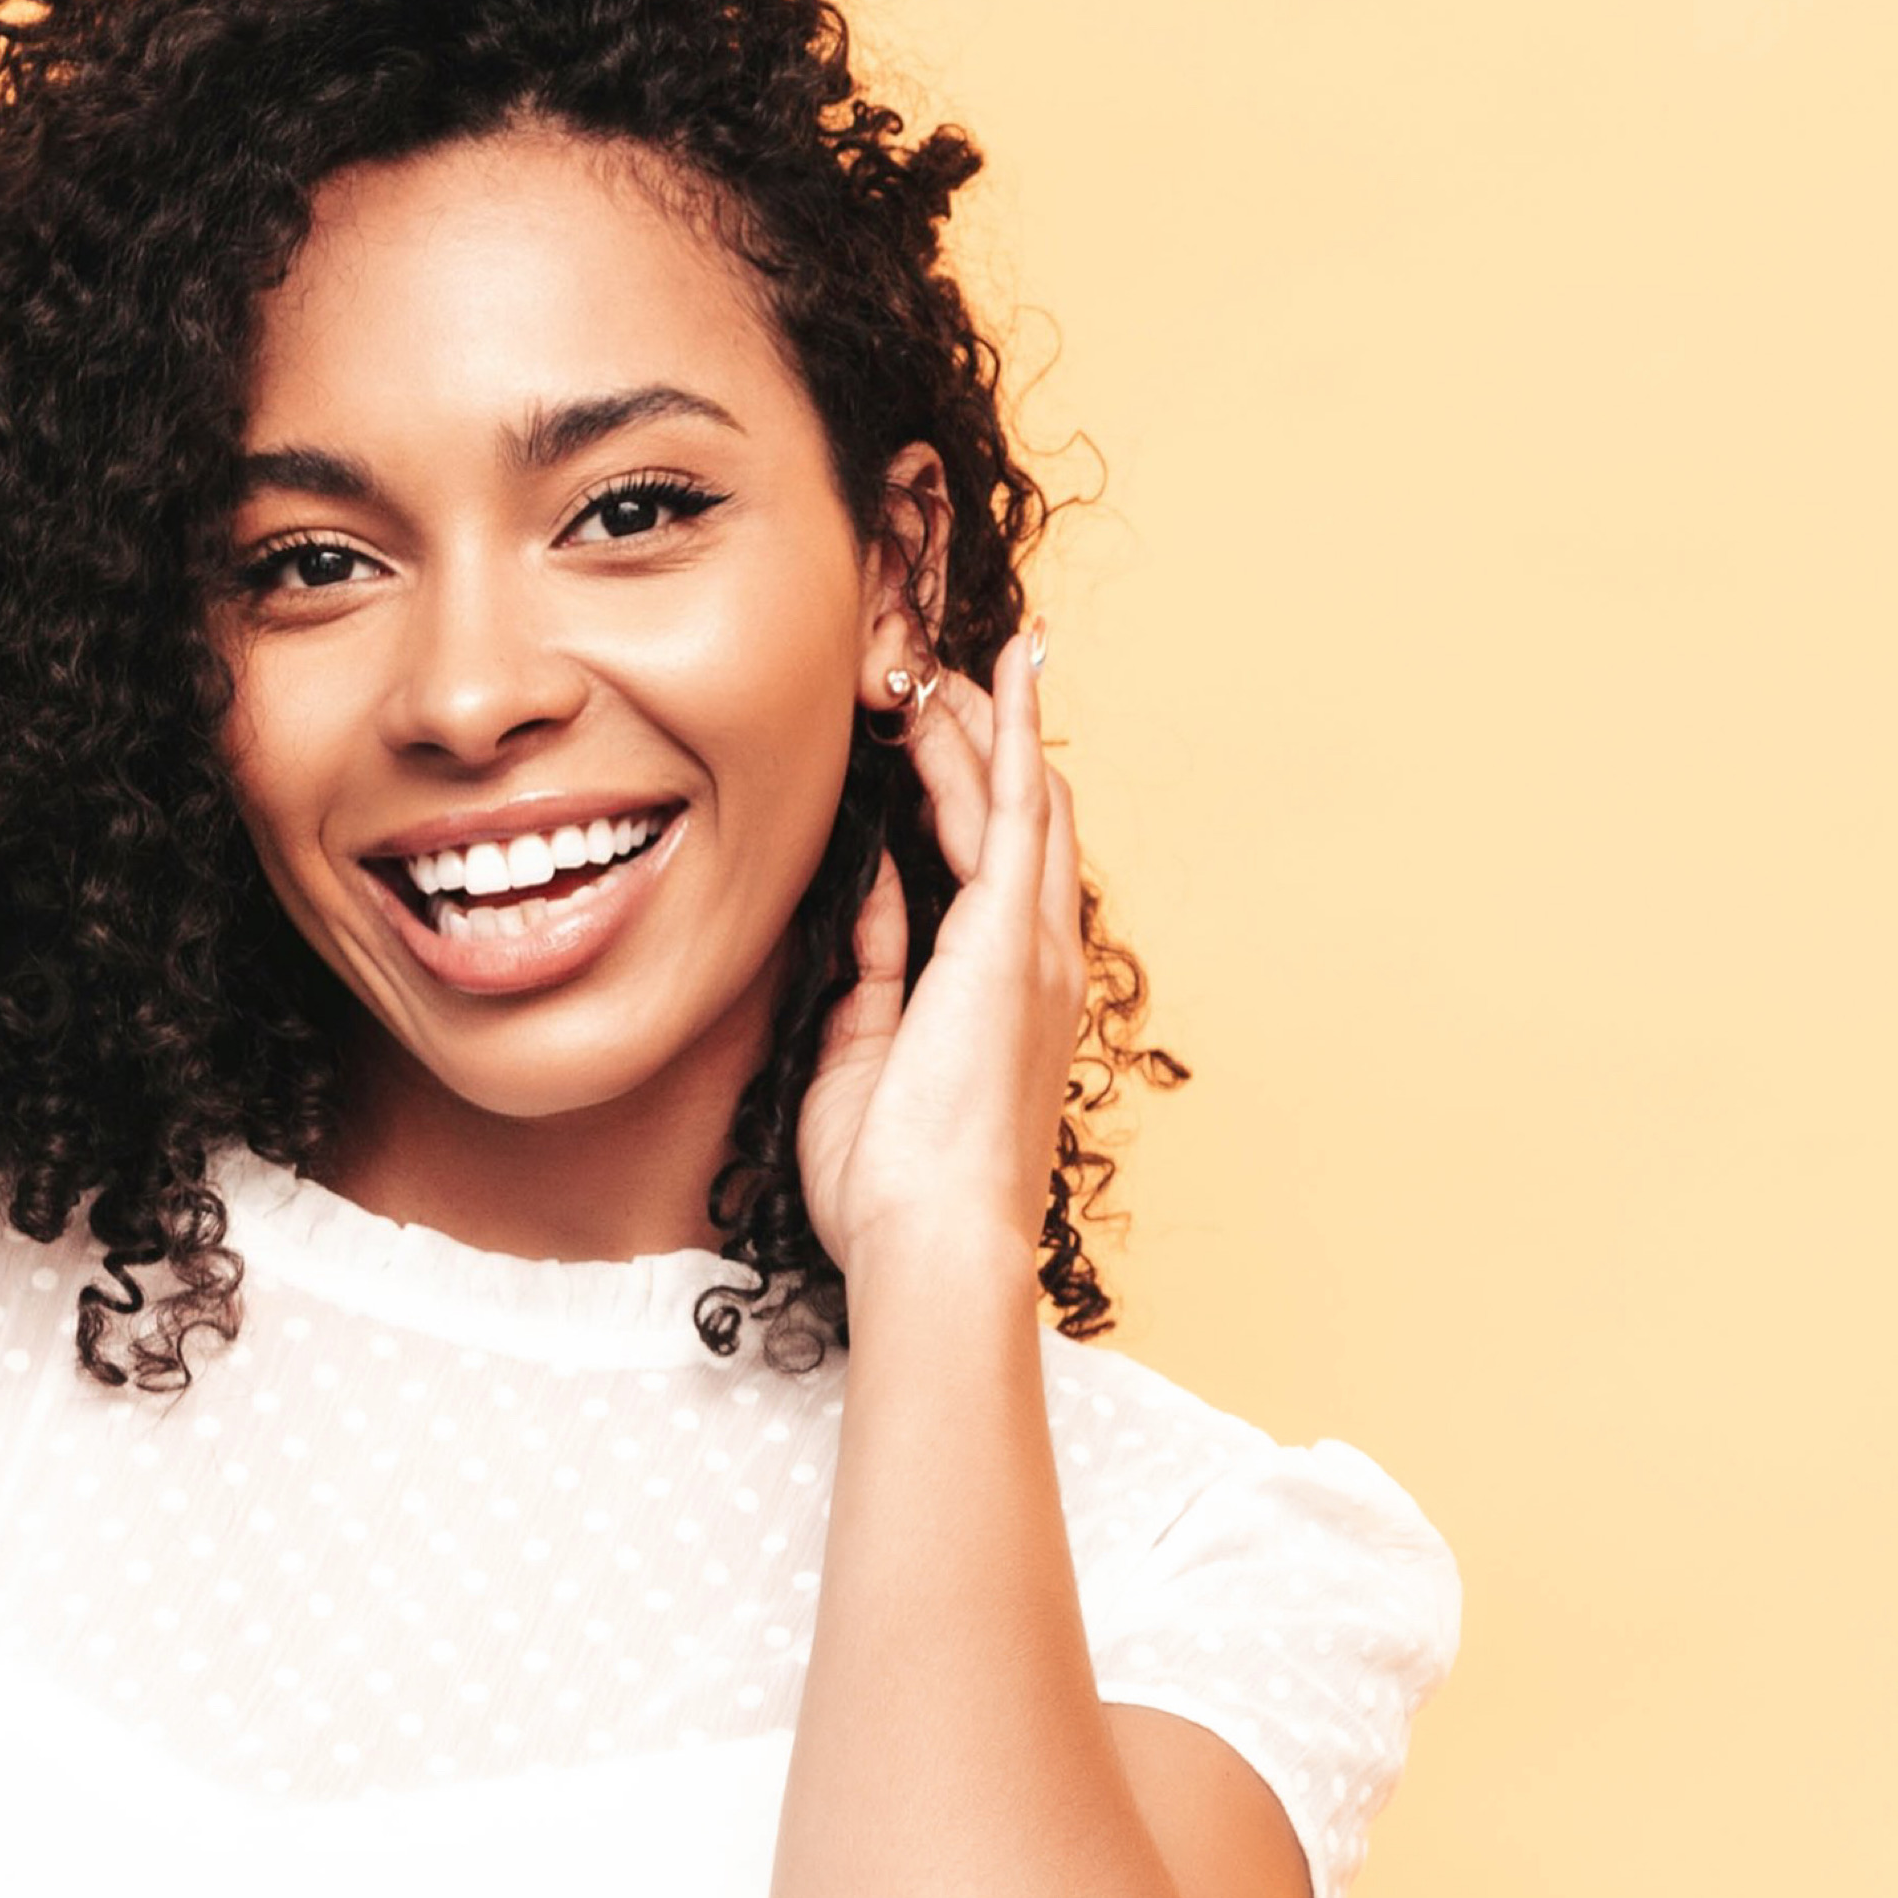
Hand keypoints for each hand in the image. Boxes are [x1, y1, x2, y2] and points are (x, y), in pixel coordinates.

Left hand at [796, 633, 1083, 1299]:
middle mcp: (1035, 962)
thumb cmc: (893, 1189)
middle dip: (974, 737)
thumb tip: (869, 890)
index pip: (996, 868)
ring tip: (927, 654)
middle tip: (919, 669)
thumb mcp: (863, 1057)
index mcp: (1002, 998)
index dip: (966, 793)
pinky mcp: (1007, 939)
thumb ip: (875, 970)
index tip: (920, 737)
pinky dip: (1003, 735)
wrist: (933, 1243)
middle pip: (1020, 816)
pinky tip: (988, 673)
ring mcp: (1030, 947)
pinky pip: (1011, 810)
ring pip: (1013, 797)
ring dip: (972, 721)